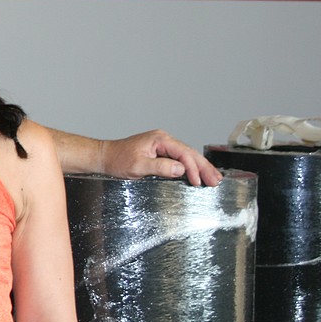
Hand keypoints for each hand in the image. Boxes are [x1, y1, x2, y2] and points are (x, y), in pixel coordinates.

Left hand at [102, 129, 221, 186]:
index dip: (193, 168)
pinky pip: (180, 158)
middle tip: (216, 181)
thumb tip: (180, 168)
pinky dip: (191, 166)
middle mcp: (163, 140)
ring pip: (187, 156)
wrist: (104, 157)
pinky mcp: (160, 152)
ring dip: (200, 167)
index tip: (198, 182)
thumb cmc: (117, 160)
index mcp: (159, 139)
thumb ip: (159, 167)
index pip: (183, 153)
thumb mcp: (137, 166)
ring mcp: (162, 145)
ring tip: (214, 178)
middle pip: (189, 153)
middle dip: (204, 167)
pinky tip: (199, 173)